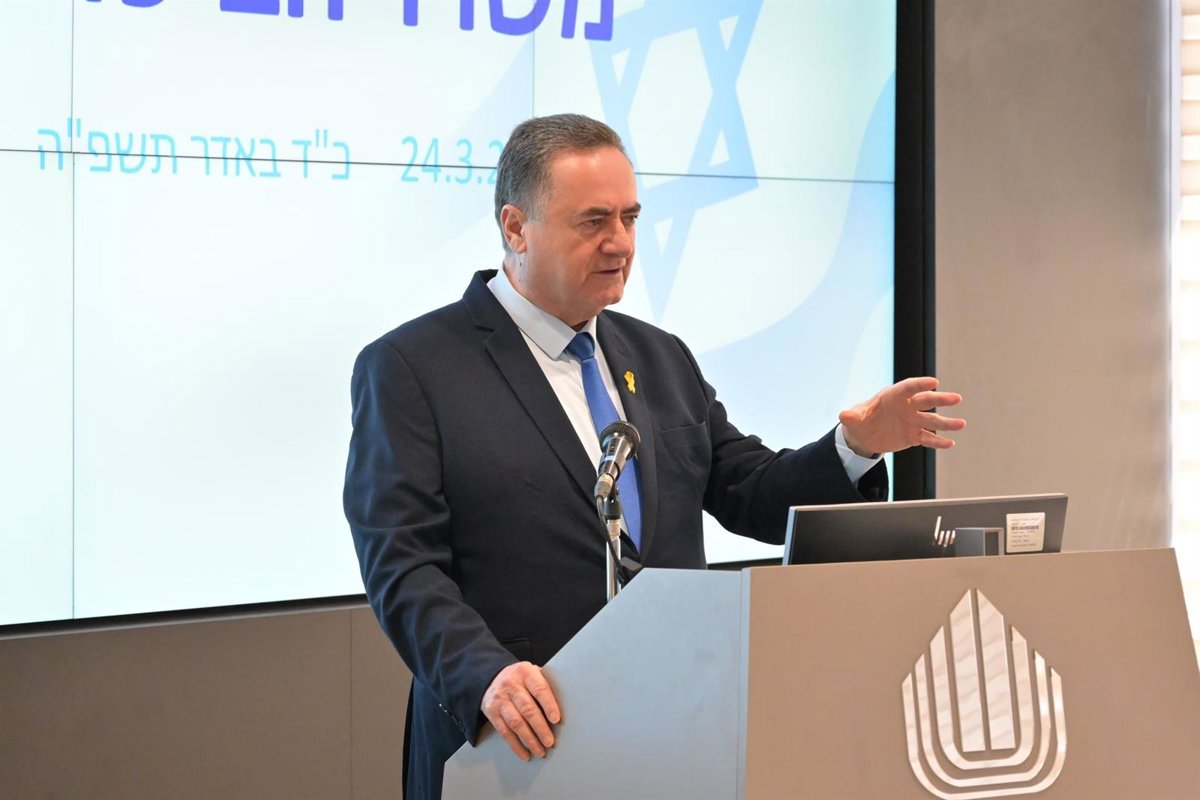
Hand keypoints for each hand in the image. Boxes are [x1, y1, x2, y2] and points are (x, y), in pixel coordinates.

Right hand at [481, 661, 561, 760]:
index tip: (557, 719)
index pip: (539, 689)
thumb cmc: (521, 679)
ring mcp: (500, 699)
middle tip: (550, 742)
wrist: (491, 678)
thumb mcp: (532, 673)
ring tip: (540, 751)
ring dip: (529, 740)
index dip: (549, 705)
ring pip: (516, 723)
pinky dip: (516, 745)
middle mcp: (511, 685)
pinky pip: (505, 732)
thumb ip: (545, 685)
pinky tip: (526, 754)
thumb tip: (567, 706)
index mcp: (525, 672)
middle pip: (527, 709)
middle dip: (540, 728)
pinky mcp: (492, 713)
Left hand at [838, 376, 964, 456]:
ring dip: (946, 422)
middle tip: (956, 399)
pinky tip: (950, 443)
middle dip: (940, 399)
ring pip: (932, 420)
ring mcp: (912, 421)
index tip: (934, 382)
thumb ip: (851, 416)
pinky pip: (928, 438)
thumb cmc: (859, 420)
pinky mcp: (913, 436)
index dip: (920, 384)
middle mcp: (906, 406)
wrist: (863, 436)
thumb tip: (843, 415)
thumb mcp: (853, 418)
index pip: (908, 387)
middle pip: (926, 401)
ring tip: (961, 424)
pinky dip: (938, 441)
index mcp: (893, 396)